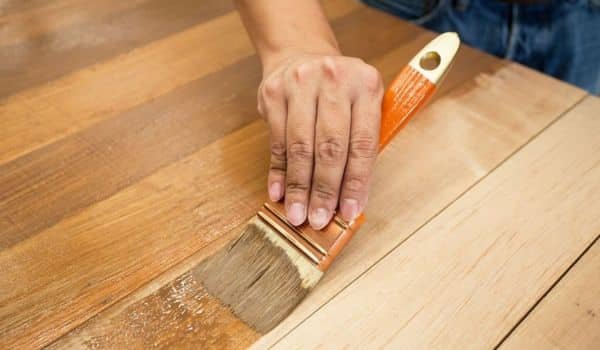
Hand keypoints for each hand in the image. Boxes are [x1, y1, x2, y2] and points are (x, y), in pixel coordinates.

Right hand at [257, 53, 383, 228]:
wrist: (301, 54)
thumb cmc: (338, 91)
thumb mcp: (361, 104)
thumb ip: (360, 144)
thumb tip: (351, 199)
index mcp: (366, 85)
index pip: (362, 143)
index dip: (356, 182)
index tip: (349, 211)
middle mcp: (334, 80)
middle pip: (330, 146)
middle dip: (325, 189)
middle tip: (320, 220)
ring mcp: (301, 84)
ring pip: (301, 146)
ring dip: (299, 186)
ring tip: (298, 214)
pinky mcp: (273, 93)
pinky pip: (276, 141)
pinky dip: (278, 171)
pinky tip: (279, 193)